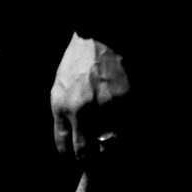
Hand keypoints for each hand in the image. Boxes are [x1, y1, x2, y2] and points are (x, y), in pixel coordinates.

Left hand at [49, 32, 132, 159]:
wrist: (100, 33)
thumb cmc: (79, 58)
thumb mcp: (60, 85)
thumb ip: (63, 112)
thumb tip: (71, 136)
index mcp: (62, 107)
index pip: (65, 147)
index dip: (74, 155)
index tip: (82, 154)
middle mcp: (81, 111)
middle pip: (86, 152)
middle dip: (93, 159)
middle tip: (100, 156)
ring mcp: (105, 106)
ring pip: (111, 145)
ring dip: (114, 148)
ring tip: (117, 144)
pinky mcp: (127, 99)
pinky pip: (130, 127)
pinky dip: (131, 132)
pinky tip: (131, 128)